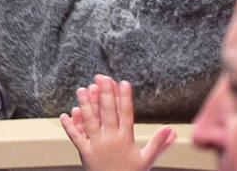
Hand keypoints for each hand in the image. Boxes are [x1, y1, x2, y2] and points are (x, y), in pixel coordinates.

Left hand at [59, 76, 175, 170]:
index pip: (126, 114)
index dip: (125, 98)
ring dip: (86, 105)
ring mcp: (97, 146)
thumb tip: (171, 130)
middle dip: (105, 95)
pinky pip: (76, 138)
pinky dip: (69, 126)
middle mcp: (111, 140)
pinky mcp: (85, 152)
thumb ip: (158, 143)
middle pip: (108, 114)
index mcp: (126, 139)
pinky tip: (65, 114)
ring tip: (82, 89)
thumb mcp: (147, 159)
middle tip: (103, 78)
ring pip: (90, 122)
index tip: (124, 83)